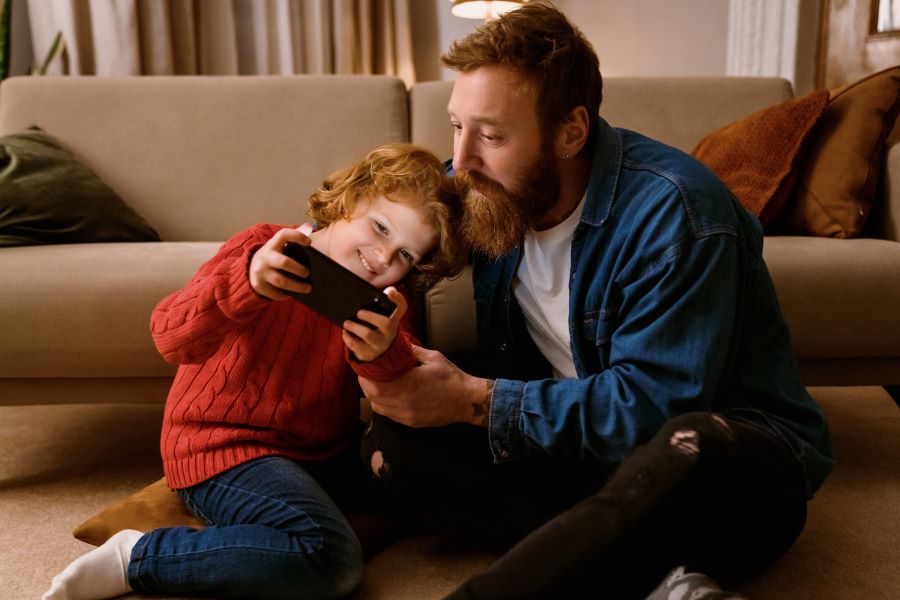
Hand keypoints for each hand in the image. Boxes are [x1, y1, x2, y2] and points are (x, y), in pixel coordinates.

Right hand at [248, 224, 313, 299]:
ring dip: (297, 286)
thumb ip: (292, 240)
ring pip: (281, 282)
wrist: (250, 269)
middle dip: (298, 269)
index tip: (309, 242)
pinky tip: (292, 293)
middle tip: (308, 274)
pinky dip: (286, 294)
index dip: (297, 236)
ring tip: (308, 288)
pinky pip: (276, 293)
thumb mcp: (278, 247)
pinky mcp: (259, 285)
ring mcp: (260, 272)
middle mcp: (264, 257)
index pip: (283, 235)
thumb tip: (310, 228)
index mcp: (272, 245)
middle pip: (284, 263)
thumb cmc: (273, 257)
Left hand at [342, 287, 407, 361]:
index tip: (391, 292)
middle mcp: (390, 333)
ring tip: (346, 322)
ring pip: (368, 334)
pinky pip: (356, 345)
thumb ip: (382, 302)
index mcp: (393, 320)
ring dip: (355, 327)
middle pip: (386, 323)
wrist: (374, 352)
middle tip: (358, 312)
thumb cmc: (376, 328)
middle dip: (370, 316)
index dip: (398, 299)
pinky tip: (345, 332)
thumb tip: (385, 290)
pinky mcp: (368, 354)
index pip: (401, 308)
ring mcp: (380, 345)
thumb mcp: (382, 317)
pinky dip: (348, 337)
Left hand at [359, 345, 492, 427]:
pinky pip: (390, 415)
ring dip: (375, 396)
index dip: (365, 377)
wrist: (467, 401)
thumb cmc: (452, 378)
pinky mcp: (411, 422)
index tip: (365, 367)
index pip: (375, 385)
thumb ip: (412, 351)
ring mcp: (407, 415)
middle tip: (368, 374)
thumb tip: (397, 343)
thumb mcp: (433, 357)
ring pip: (379, 407)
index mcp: (409, 384)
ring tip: (377, 384)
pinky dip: (385, 405)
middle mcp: (405, 402)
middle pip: (373, 397)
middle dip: (367, 385)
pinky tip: (390, 395)